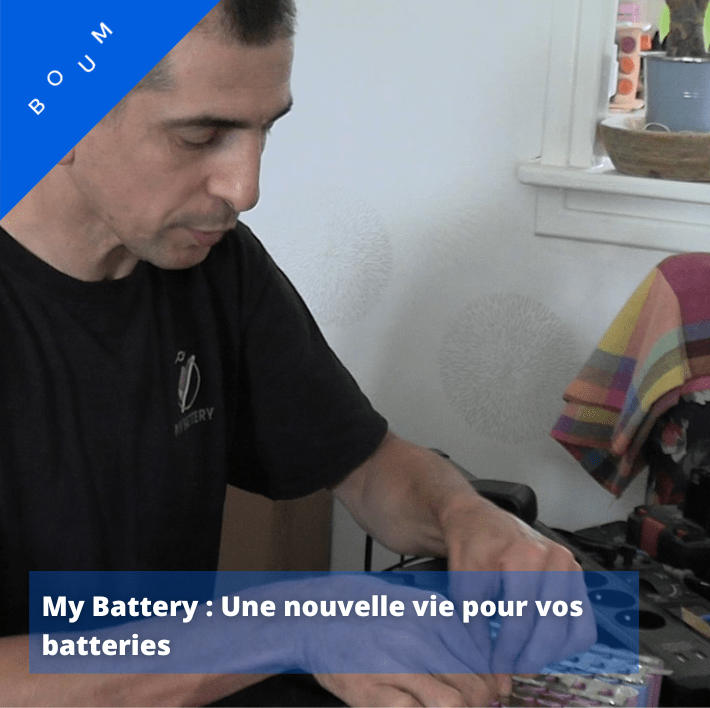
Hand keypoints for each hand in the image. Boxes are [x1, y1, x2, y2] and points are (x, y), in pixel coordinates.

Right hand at [287, 574, 501, 705]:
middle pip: (472, 686)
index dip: (493, 686)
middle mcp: (419, 640)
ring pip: (452, 704)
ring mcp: (396, 667)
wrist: (316, 615)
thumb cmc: (365, 612)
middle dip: (481, 705)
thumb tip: (478, 666)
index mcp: (432, 617)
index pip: (480, 660)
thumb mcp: (411, 608)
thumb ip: (443, 633)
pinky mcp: (372, 693)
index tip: (497, 696)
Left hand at [442, 494, 596, 673]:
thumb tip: (490, 667)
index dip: (508, 649)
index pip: (521, 616)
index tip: (496, 667)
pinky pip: (584, 622)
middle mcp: (554, 558)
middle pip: (552, 625)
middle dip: (531, 657)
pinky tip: (542, 647)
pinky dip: (567, 642)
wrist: (480, 520)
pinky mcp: (576, 576)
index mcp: (523, 555)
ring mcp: (570, 566)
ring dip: (552, 654)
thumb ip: (476, 626)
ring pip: (574, 628)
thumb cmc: (471, 548)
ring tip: (526, 661)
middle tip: (513, 671)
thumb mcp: (464, 584)